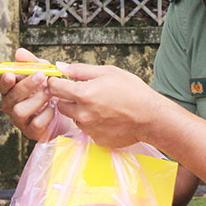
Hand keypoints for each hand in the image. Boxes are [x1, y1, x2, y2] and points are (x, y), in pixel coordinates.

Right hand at [0, 48, 69, 140]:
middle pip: (11, 97)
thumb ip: (31, 63)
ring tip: (50, 92)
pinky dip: (46, 114)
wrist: (66, 110)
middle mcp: (12, 106)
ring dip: (36, 99)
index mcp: (12, 90)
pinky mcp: (32, 132)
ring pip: (20, 111)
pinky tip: (54, 106)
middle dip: (26, 86)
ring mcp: (21, 120)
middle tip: (41, 76)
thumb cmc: (48, 89)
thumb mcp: (43, 72)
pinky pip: (36, 124)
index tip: (11, 74)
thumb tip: (19, 52)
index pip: (3, 85)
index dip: (5, 80)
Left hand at [46, 63, 162, 148]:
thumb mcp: (107, 72)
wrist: (150, 117)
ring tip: (100, 105)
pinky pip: (86, 129)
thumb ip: (80, 70)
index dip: (54, 82)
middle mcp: (82, 113)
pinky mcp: (96, 139)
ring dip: (80, 111)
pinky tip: (106, 117)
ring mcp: (89, 129)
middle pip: (61, 105)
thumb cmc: (132, 91)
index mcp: (83, 94)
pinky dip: (92, 122)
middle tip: (84, 92)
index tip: (59, 80)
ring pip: (74, 117)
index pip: (55, 88)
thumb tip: (60, 66)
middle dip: (67, 98)